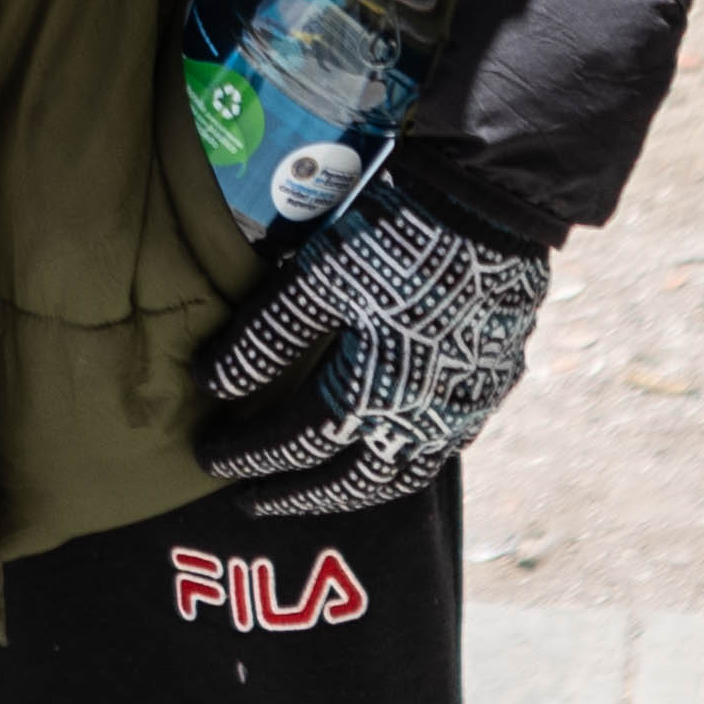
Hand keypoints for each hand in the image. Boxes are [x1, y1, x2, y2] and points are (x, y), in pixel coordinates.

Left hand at [195, 186, 551, 517]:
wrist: (494, 204)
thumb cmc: (397, 237)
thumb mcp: (317, 278)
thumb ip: (264, 338)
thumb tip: (210, 384)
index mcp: (371, 397)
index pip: (292, 443)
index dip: (246, 455)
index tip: (208, 460)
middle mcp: (421, 421)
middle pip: (348, 481)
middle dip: (294, 494)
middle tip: (251, 499)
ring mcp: (465, 409)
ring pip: (402, 476)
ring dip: (353, 491)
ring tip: (318, 490)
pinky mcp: (495, 384)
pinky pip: (444, 448)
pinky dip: (403, 461)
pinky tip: (387, 447)